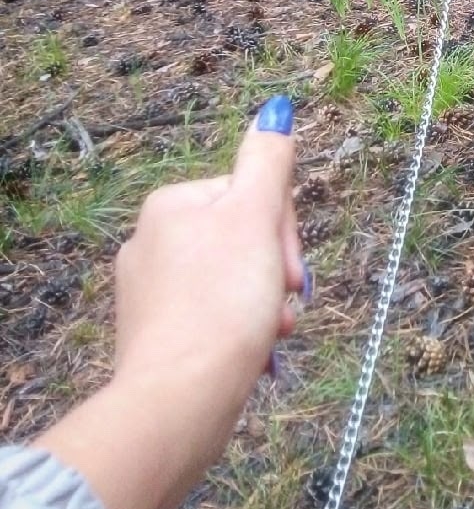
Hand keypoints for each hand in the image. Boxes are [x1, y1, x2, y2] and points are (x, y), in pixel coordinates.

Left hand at [114, 95, 304, 403]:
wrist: (180, 399)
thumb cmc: (222, 303)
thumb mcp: (256, 218)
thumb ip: (268, 161)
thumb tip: (277, 110)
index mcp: (171, 205)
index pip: (252, 196)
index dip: (284, 231)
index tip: (288, 269)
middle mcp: (151, 241)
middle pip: (244, 238)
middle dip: (274, 272)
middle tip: (284, 303)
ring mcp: (150, 292)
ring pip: (234, 281)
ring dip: (265, 304)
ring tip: (272, 332)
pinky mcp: (156, 336)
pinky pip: (214, 317)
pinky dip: (241, 330)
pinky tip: (252, 351)